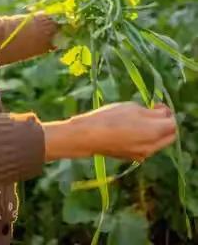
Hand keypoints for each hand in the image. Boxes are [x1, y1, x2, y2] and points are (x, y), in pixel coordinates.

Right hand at [43, 101, 176, 162]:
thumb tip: (164, 114)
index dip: (168, 112)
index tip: (156, 104)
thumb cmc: (110, 117)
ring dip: (156, 132)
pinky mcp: (133, 158)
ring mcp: (143, 155)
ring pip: (159, 143)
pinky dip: (146, 139)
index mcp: (154, 132)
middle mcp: (152, 147)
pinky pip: (147, 147)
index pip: (173, 124)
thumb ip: (153, 113)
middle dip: (166, 124)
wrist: (89, 136)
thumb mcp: (133, 108)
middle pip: (170, 136)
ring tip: (140, 120)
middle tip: (153, 112)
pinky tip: (131, 130)